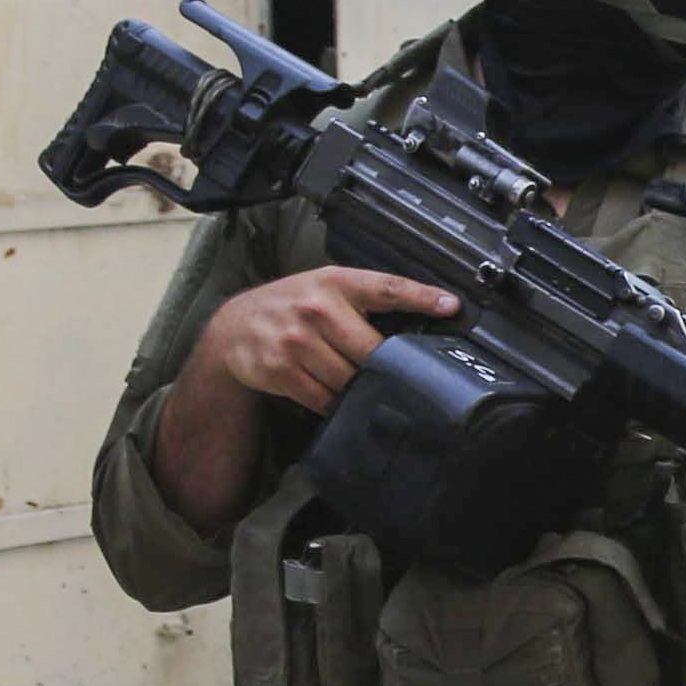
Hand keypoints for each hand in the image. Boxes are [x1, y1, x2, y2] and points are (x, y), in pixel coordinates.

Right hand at [190, 265, 464, 416]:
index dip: (422, 297)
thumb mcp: (325, 288)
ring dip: (356, 388)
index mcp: (336, 282)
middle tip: (394, 376)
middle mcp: (316, 308)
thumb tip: (419, 325)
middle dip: (384, 367)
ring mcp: (296, 339)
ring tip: (354, 383)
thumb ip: (365, 301)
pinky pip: (323, 398)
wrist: (233, 326)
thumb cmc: (291, 306)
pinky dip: (332, 402)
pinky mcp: (280, 369)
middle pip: (373, 351)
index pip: (387, 288)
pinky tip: (330, 394)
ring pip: (349, 379)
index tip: (452, 307)